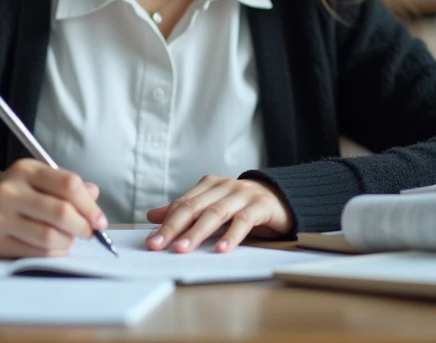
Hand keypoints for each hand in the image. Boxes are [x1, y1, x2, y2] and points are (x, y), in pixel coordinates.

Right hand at [0, 159, 106, 257]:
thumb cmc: (13, 195)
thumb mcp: (37, 180)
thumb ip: (66, 186)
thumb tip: (94, 195)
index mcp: (26, 170)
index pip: (68, 184)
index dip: (90, 206)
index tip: (99, 220)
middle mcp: (10, 191)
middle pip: (61, 212)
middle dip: (83, 227)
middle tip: (88, 233)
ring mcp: (0, 217)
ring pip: (50, 237)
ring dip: (67, 243)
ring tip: (67, 240)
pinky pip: (35, 254)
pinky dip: (52, 254)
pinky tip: (52, 249)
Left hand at [144, 175, 292, 253]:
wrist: (283, 197)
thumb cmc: (243, 205)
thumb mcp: (213, 206)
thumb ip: (185, 211)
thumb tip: (152, 216)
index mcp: (209, 185)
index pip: (183, 203)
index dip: (166, 222)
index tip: (152, 241)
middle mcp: (224, 187)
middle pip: (194, 207)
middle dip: (174, 227)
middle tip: (159, 245)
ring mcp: (243, 195)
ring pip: (216, 213)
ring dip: (198, 232)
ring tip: (183, 249)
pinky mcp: (261, 206)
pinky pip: (243, 220)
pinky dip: (231, 235)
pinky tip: (221, 249)